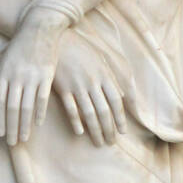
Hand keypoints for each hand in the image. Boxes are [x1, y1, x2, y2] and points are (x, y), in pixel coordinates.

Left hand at [0, 10, 68, 146]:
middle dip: (11, 128)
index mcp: (3, 74)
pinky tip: (37, 124)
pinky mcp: (46, 75)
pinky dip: (39, 113)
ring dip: (25, 125)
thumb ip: (3, 81)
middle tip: (12, 143)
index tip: (0, 134)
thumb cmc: (20, 46)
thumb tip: (0, 103)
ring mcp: (32, 77)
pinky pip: (42, 99)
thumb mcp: (6, 61)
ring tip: (24, 138)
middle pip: (12, 108)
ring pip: (27, 107)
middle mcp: (16, 77)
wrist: (39, 27)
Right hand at [53, 29, 128, 145]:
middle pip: (104, 111)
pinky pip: (71, 108)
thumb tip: (124, 96)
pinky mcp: (63, 88)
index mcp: (104, 76)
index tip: (122, 131)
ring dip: (95, 130)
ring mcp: (77, 86)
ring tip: (98, 142)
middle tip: (111, 142)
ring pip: (89, 113)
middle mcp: (93, 82)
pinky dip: (76, 121)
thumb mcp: (101, 60)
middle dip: (109, 129)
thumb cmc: (81, 50)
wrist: (59, 40)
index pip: (116, 101)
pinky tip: (80, 132)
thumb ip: (112, 79)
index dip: (120, 118)